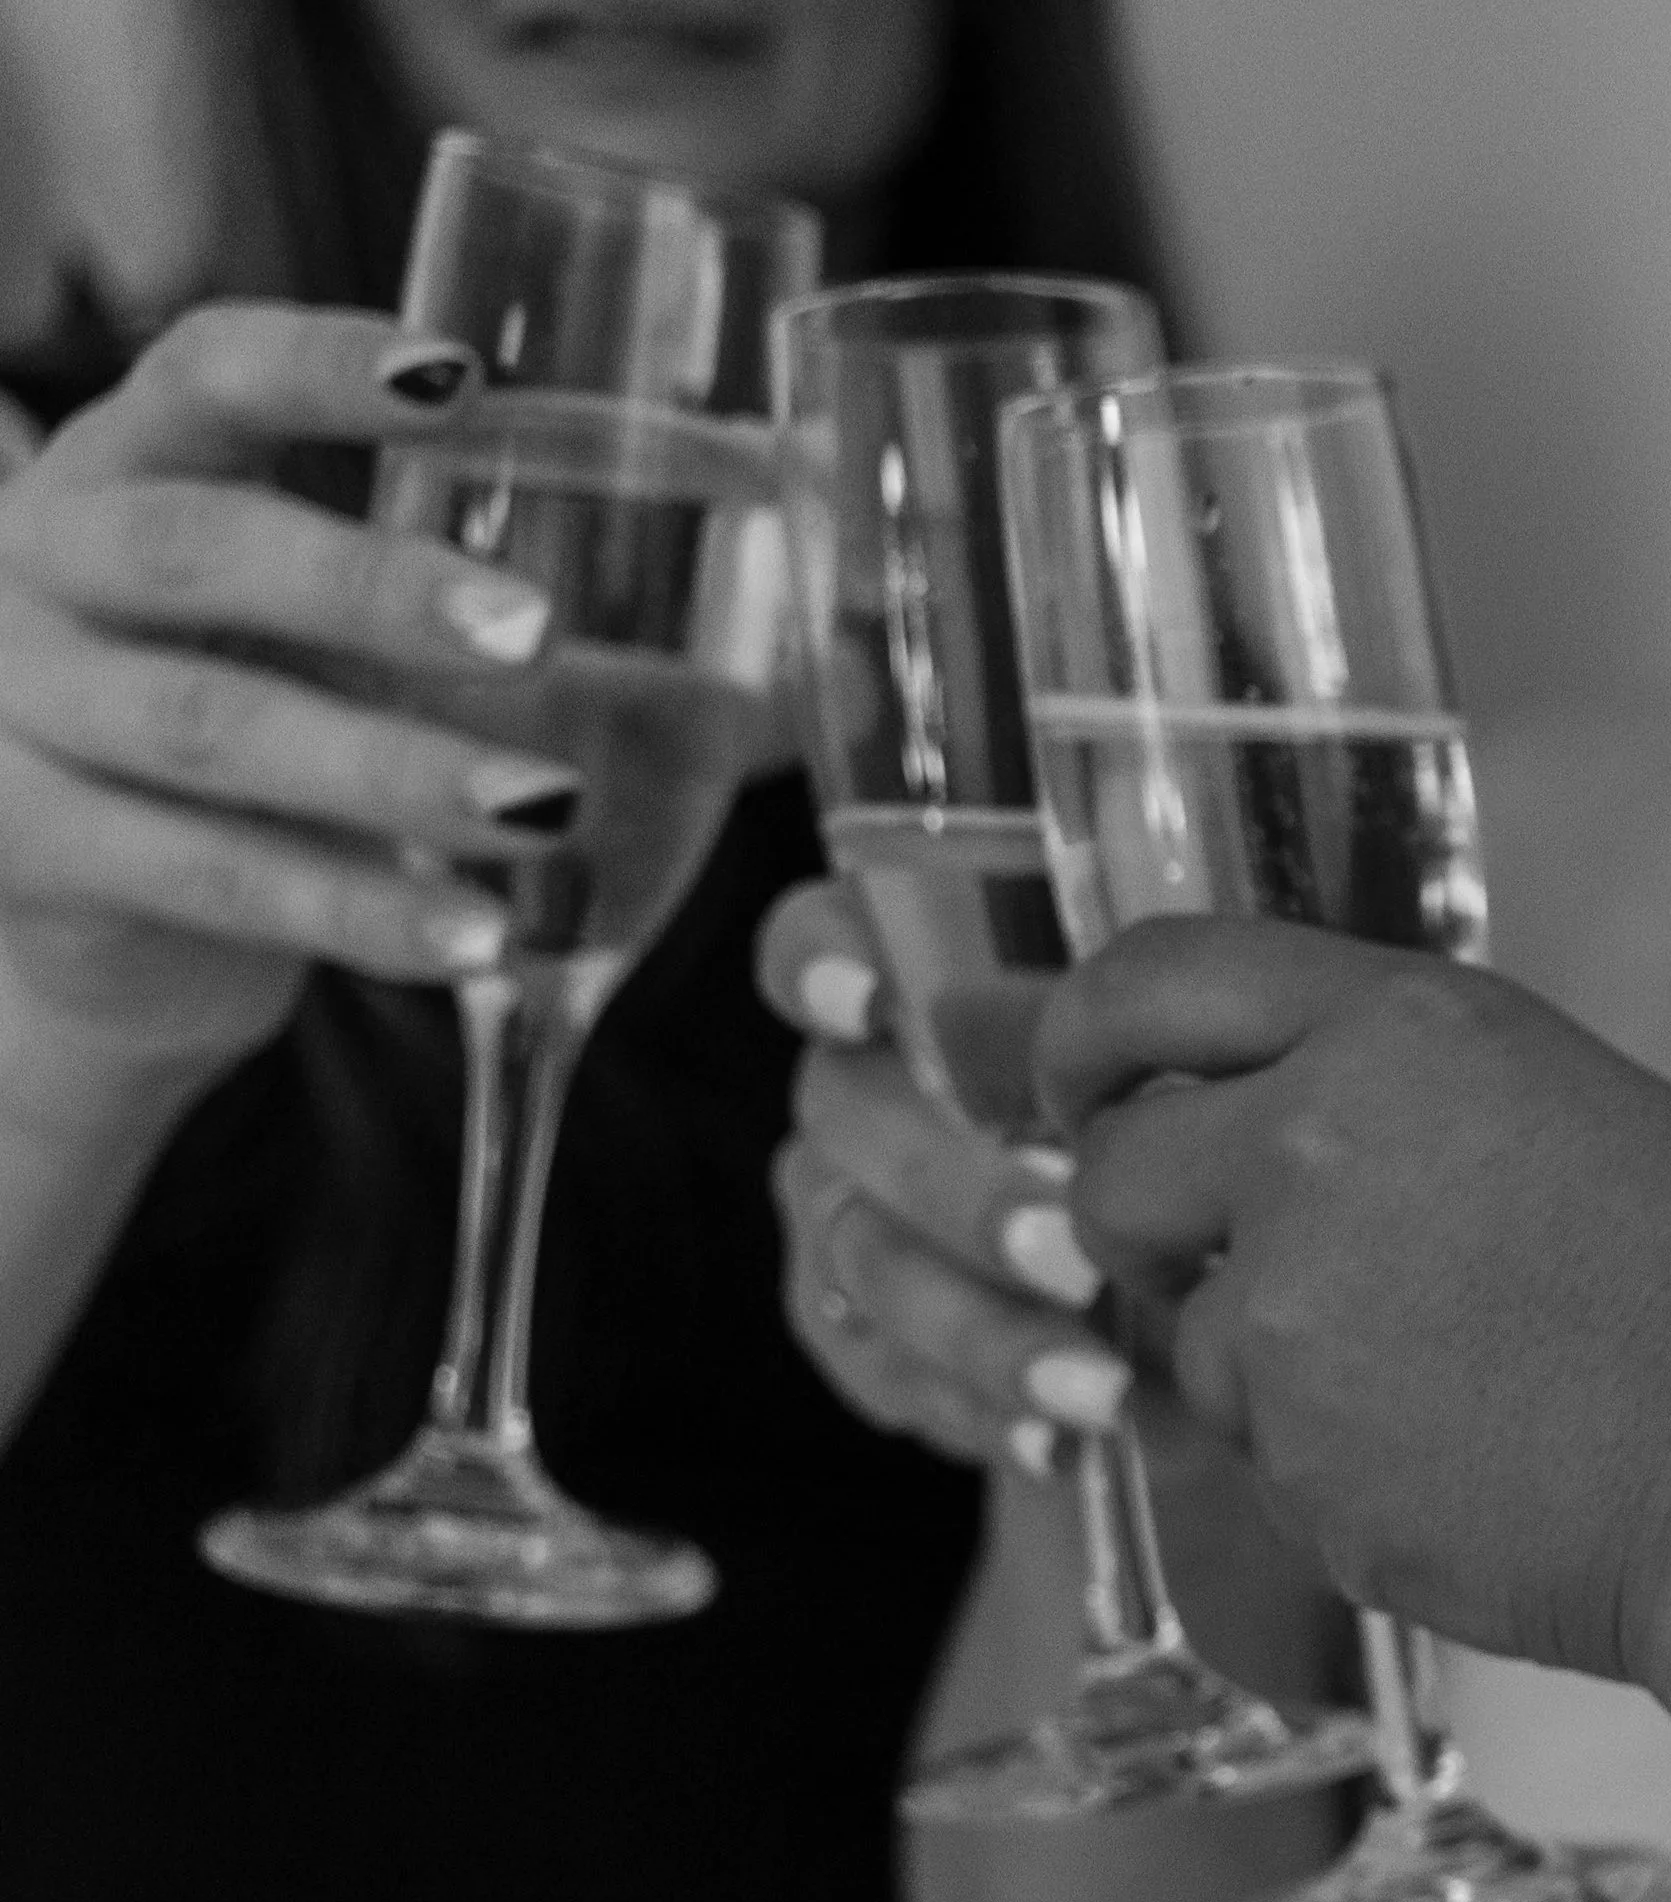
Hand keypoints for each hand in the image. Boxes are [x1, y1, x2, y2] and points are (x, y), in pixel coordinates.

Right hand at [0, 302, 582, 1128]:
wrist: (101, 920)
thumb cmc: (269, 729)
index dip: (321, 367)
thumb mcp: (326, 639)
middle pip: (203, 549)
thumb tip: (772, 644)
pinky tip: (477, 941)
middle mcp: (46, 568)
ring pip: (212, 727)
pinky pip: (213, 881)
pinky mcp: (36, 856)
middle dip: (374, 587)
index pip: (205, 374)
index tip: (461, 378)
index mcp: (126, 467)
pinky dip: (358, 914)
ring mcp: (18, 712)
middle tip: (538, 629)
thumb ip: (463, 607)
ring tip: (548, 809)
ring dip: (394, 769)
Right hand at [756, 875, 1138, 1473]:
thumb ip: (1160, 1053)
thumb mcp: (1201, 1090)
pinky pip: (881, 1370)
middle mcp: (862, 1089)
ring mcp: (841, 1211)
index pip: (814, 943)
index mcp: (926, 990)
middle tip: (1072, 1257)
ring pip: (864, 1259)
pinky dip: (979, 1411)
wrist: (1195, 1309)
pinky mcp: (850, 1331)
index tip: (868, 1003)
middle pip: (849, 1113)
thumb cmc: (1197, 1152)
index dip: (815, 961)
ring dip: (983, 1327)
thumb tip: (1183, 1077)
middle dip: (961, 1190)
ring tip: (1099, 1385)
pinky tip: (1060, 1443)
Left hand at [1037, 918, 1670, 1684]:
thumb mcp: (1566, 1105)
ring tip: (1449, 1389)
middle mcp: (1312, 1148)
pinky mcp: (1298, 1470)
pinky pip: (1263, 1460)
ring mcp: (1288, 1320)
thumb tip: (1284, 1136)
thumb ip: (1400, 1099)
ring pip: (1191, 1340)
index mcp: (1402, 1030)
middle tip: (1198, 1261)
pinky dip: (1330, 1469)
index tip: (1076, 1082)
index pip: (1155, 975)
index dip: (1086, 1031)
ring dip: (1267, 1367)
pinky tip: (1466, 1470)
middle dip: (1134, 1220)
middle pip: (1115, 1170)